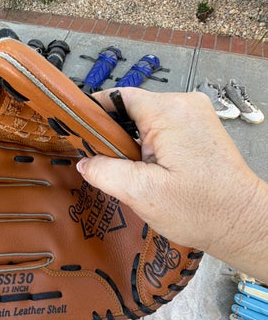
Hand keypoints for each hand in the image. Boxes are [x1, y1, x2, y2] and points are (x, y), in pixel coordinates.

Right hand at [77, 88, 267, 282]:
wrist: (242, 223)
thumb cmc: (202, 209)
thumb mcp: (141, 193)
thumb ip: (105, 172)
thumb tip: (85, 161)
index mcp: (169, 112)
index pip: (119, 96)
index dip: (95, 113)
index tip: (78, 132)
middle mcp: (185, 105)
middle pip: (133, 109)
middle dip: (116, 135)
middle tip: (107, 165)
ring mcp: (197, 115)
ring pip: (147, 120)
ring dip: (134, 143)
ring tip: (134, 173)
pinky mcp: (201, 129)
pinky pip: (164, 128)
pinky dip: (151, 146)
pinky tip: (151, 171)